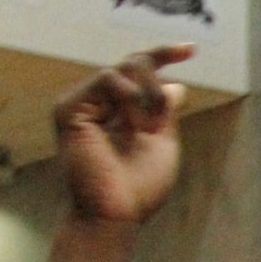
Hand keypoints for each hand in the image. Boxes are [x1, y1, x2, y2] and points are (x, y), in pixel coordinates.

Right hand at [54, 46, 192, 224]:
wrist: (116, 213)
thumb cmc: (139, 188)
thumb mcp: (163, 143)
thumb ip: (165, 112)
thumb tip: (175, 85)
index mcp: (118, 112)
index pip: (140, 72)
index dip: (164, 55)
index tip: (191, 49)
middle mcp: (98, 104)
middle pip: (134, 64)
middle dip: (156, 84)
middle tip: (160, 118)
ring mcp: (81, 104)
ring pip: (123, 68)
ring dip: (146, 94)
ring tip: (147, 127)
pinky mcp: (69, 108)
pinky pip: (107, 78)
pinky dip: (129, 96)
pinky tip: (134, 123)